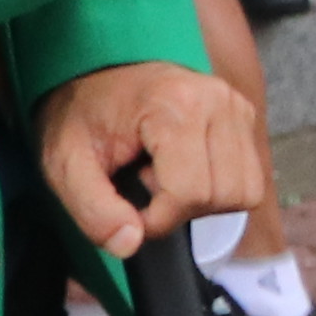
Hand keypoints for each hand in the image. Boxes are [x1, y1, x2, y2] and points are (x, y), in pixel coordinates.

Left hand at [35, 59, 261, 260]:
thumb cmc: (81, 115)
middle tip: (146, 185)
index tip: (128, 209)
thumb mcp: (65, 164)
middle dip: (182, 209)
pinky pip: (250, 178)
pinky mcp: (245, 115)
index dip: (157, 219)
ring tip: (167, 175)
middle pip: (223, 195)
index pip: (189, 192)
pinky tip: (185, 168)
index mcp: (174, 104)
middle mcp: (217, 100)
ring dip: (205, 200)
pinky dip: (220, 188)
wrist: (95, 71)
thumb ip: (92, 209)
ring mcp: (236, 106)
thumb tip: (129, 244)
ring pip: (245, 191)